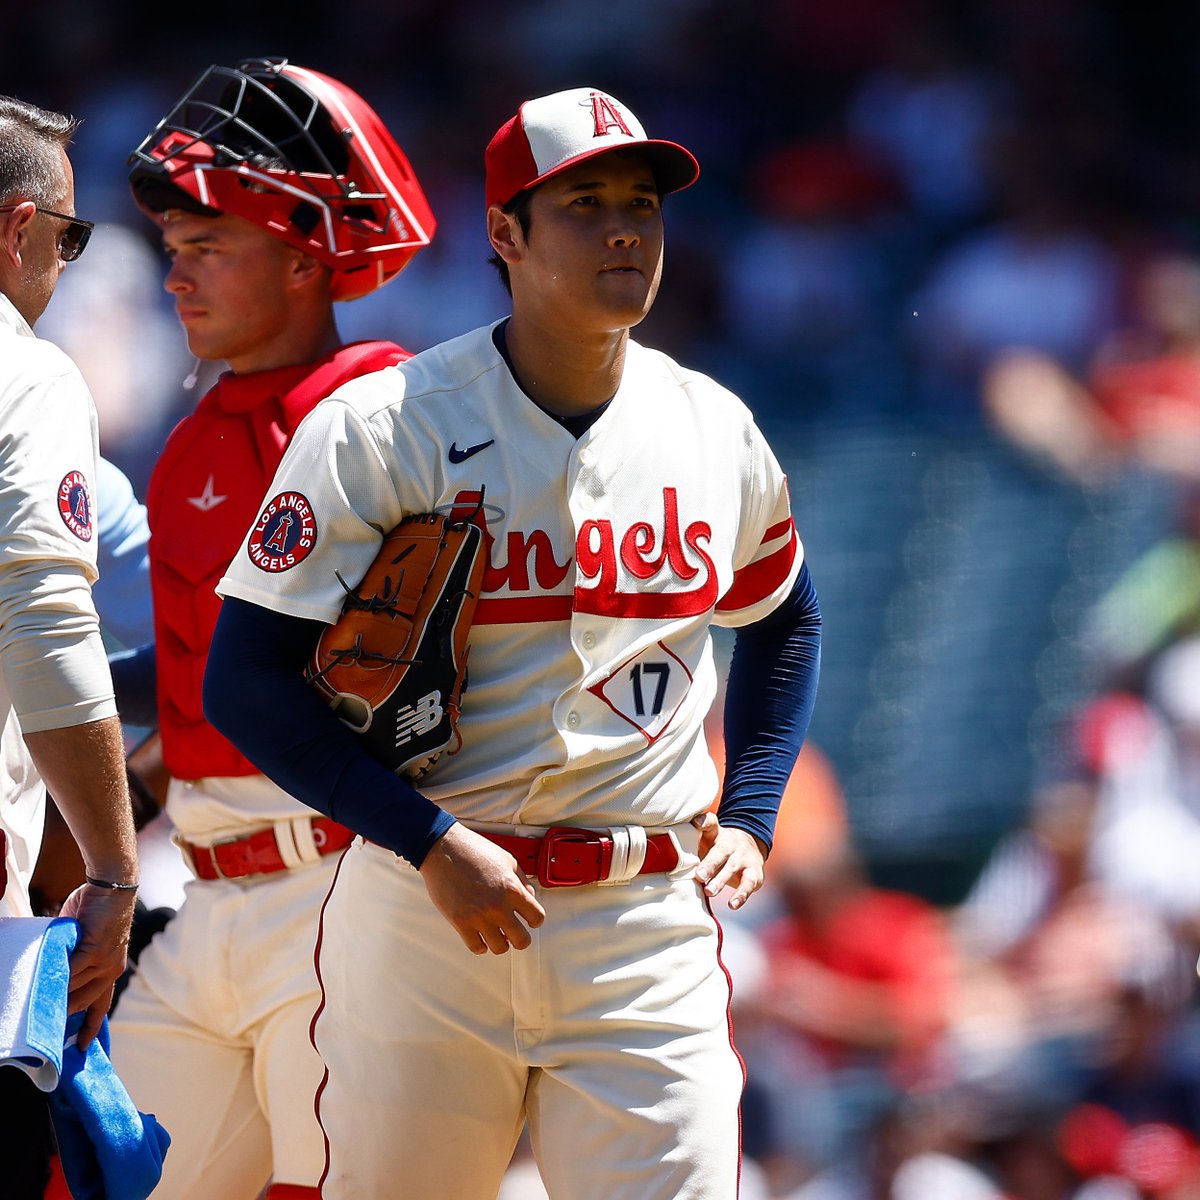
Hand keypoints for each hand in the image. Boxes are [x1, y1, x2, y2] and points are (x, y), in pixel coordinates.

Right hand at [58, 882, 136, 1047]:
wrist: (112, 886)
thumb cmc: (98, 909)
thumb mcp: (88, 941)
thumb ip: (75, 958)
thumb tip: (55, 972)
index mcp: (111, 970)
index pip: (100, 1005)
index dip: (90, 1027)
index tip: (82, 1047)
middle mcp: (110, 970)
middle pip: (83, 1004)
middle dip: (64, 1016)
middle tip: (44, 1025)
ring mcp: (103, 961)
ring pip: (74, 989)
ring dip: (55, 997)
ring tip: (36, 1004)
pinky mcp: (93, 950)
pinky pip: (71, 971)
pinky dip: (57, 978)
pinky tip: (44, 983)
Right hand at [419, 822, 546, 954]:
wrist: (444, 849)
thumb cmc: (473, 850)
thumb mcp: (508, 860)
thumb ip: (522, 881)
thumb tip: (530, 898)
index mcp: (512, 889)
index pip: (537, 918)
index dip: (535, 920)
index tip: (529, 919)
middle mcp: (498, 906)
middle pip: (522, 940)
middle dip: (521, 937)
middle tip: (515, 931)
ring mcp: (479, 916)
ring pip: (500, 948)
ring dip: (500, 941)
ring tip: (497, 932)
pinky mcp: (460, 922)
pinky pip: (476, 947)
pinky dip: (481, 944)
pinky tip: (480, 934)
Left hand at [692, 814, 766, 910]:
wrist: (752, 847)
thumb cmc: (719, 848)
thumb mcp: (707, 842)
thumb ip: (691, 846)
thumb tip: (665, 858)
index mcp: (717, 834)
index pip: (711, 823)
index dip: (704, 821)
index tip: (696, 823)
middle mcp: (731, 844)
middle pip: (720, 851)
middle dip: (709, 864)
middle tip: (698, 876)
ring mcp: (744, 858)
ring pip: (732, 868)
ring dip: (721, 880)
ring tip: (709, 891)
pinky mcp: (754, 874)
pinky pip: (748, 884)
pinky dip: (741, 895)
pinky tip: (732, 904)